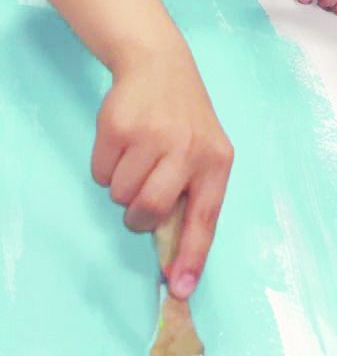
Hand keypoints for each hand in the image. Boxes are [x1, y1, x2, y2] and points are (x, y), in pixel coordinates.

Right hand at [91, 47, 232, 298]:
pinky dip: (105, 167)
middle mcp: (188, 150)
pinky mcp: (119, 128)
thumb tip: (176, 257)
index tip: (180, 289)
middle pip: (150, 211)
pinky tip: (123, 143)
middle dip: (138, 216)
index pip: (205, 219)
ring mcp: (152, 137)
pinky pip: (100, 174)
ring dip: (122, 187)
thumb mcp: (205, 153)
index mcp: (216, 162)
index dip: (191, 257)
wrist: (160, 66)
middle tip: (141, 199)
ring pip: (121, 194)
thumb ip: (195, 196)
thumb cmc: (185, 121)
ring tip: (138, 158)